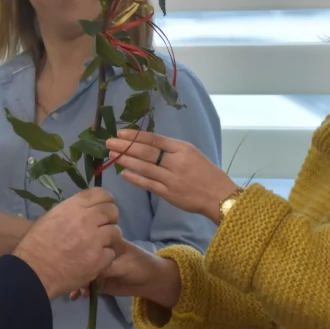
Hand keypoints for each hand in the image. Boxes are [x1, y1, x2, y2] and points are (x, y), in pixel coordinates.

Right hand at [13, 188, 122, 298]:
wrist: (34, 271)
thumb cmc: (37, 244)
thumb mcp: (52, 217)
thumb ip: (72, 211)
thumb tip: (87, 210)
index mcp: (74, 206)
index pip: (102, 194)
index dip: (106, 200)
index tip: (103, 208)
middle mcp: (87, 219)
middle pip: (112, 211)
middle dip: (110, 219)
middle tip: (102, 228)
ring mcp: (96, 239)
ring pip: (116, 232)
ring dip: (109, 239)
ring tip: (98, 246)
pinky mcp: (100, 258)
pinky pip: (111, 253)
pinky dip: (105, 257)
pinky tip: (94, 260)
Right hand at [70, 238, 182, 309]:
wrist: (151, 281)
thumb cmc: (139, 265)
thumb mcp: (122, 264)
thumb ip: (105, 268)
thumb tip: (85, 272)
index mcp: (104, 242)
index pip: (87, 244)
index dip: (77, 251)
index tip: (67, 261)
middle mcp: (98, 254)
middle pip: (81, 259)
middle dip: (73, 268)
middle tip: (68, 278)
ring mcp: (98, 268)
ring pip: (82, 273)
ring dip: (76, 281)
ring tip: (73, 290)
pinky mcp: (99, 282)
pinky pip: (86, 286)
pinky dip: (80, 290)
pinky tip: (76, 296)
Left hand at [105, 129, 238, 223]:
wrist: (219, 195)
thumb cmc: (206, 173)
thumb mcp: (192, 154)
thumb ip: (171, 150)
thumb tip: (148, 145)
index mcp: (182, 149)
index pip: (155, 139)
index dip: (136, 136)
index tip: (121, 133)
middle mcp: (176, 162)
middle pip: (147, 152)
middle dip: (126, 146)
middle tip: (110, 142)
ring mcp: (172, 179)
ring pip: (145, 167)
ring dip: (127, 160)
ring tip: (112, 155)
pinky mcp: (169, 194)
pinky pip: (149, 184)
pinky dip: (135, 178)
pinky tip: (124, 173)